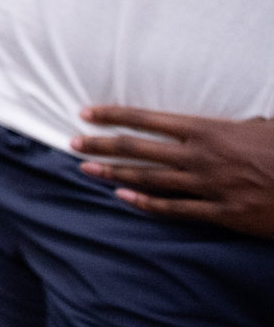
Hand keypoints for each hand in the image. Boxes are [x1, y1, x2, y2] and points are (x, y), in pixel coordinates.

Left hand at [74, 106, 273, 237]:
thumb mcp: (260, 126)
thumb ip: (229, 126)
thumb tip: (211, 126)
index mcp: (209, 129)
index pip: (148, 119)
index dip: (114, 115)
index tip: (86, 113)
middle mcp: (202, 156)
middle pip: (139, 149)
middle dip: (101, 144)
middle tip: (71, 142)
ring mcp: (210, 186)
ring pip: (150, 179)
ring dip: (113, 173)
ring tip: (85, 168)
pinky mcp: (222, 213)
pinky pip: (176, 209)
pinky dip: (146, 203)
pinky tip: (123, 197)